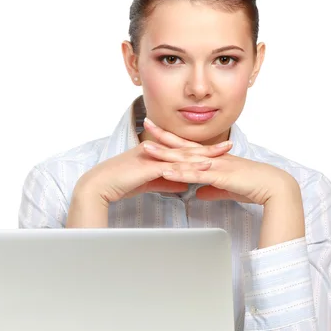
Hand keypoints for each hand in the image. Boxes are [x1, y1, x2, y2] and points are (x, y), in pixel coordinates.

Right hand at [78, 136, 233, 204]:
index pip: (182, 150)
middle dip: (209, 148)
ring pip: (182, 156)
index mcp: (155, 152)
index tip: (218, 150)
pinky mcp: (148, 166)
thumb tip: (184, 184)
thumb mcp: (148, 182)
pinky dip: (187, 167)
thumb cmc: (120, 183)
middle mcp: (155, 150)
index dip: (201, 150)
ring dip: (202, 155)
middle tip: (229, 146)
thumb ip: (167, 181)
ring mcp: (152, 157)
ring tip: (221, 155)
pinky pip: (172, 167)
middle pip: (186, 149)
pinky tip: (201, 169)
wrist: (101, 185)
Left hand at [142, 117, 293, 204]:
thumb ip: (211, 189)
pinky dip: (180, 173)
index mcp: (213, 158)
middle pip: (183, 145)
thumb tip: (198, 193)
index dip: (172, 138)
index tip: (157, 130)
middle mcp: (212, 157)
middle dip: (163, 135)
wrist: (272, 187)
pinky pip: (195, 174)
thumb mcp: (226, 187)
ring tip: (147, 148)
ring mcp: (215, 165)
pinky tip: (166, 171)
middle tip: (146, 122)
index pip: (189, 146)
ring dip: (165, 153)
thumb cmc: (252, 186)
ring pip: (186, 158)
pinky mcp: (219, 176)